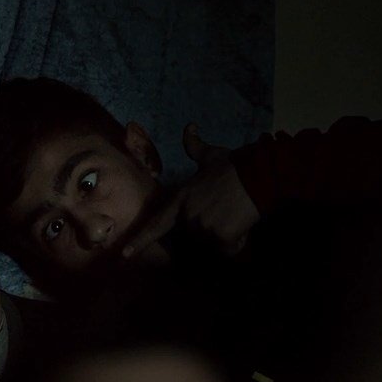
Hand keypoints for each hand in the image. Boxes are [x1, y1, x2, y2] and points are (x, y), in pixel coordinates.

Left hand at [122, 124, 259, 259]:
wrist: (256, 174)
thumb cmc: (233, 166)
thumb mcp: (210, 155)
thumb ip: (194, 146)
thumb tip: (189, 127)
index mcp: (181, 199)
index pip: (157, 224)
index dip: (140, 240)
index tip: (125, 255)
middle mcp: (187, 215)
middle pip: (194, 236)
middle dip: (209, 229)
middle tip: (224, 211)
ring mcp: (203, 227)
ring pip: (213, 244)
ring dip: (224, 236)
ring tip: (234, 215)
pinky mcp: (220, 237)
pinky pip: (228, 249)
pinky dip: (237, 242)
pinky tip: (242, 224)